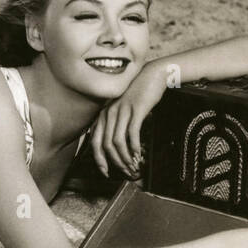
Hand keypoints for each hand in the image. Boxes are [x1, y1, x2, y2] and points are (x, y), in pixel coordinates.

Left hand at [88, 62, 167, 177]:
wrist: (152, 75)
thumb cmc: (138, 94)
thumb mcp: (122, 109)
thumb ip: (117, 124)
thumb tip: (118, 147)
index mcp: (103, 115)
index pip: (95, 142)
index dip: (99, 160)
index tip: (106, 172)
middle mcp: (109, 113)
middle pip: (106, 145)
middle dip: (115, 163)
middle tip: (125, 172)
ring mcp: (121, 111)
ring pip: (117, 142)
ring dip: (125, 158)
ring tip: (134, 166)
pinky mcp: (135, 110)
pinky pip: (131, 133)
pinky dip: (134, 147)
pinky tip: (139, 155)